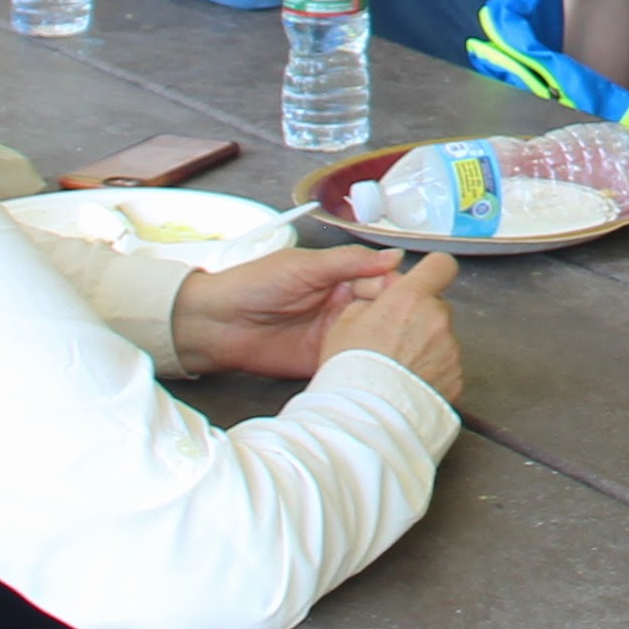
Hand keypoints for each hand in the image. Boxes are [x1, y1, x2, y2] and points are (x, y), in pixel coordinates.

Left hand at [171, 241, 431, 379]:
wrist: (215, 324)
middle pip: (384, 311)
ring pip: (374, 338)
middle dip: (399, 319)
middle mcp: (344, 305)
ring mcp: (336, 335)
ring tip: (403, 352)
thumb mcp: (304, 266)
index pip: (383, 281)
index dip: (399, 290)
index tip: (413, 299)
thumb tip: (395, 258)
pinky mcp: (325, 361)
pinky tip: (383, 369)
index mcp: (341, 277)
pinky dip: (367, 366)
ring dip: (388, 344)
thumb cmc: (254, 284)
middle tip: (410, 329)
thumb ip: (348, 262)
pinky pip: (354, 362)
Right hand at [315, 247, 462, 401]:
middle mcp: (438, 320)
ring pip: (442, 339)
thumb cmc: (351, 369)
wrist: (365, 415)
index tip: (423, 281)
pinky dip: (432, 372)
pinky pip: (446, 367)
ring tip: (397, 368)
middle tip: (394, 338)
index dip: (432, 271)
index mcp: (412, 298)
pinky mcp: (456, 378)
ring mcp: (451, 350)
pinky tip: (408, 384)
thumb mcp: (345, 321)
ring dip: (426, 347)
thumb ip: (372, 299)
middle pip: (437, 306)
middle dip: (420, 317)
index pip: (440, 265)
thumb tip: (382, 294)